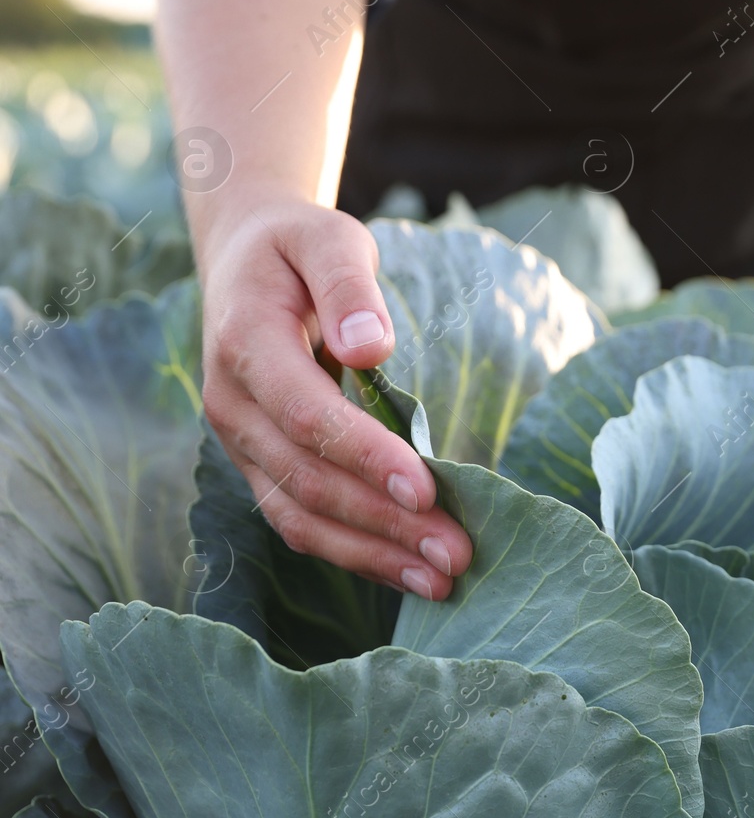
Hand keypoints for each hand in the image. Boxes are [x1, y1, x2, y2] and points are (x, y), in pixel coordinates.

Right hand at [197, 199, 472, 597]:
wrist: (247, 258)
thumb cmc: (300, 247)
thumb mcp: (327, 238)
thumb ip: (348, 286)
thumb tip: (372, 347)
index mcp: (245, 345)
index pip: (307, 416)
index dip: (365, 456)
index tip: (426, 486)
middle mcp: (232, 406)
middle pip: (307, 481)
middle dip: (384, 522)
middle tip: (457, 552)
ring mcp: (242, 444)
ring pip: (300, 516)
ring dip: (372, 555)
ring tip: (443, 580)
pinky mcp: (260, 466)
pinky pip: (300, 522)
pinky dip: (355, 553)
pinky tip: (409, 572)